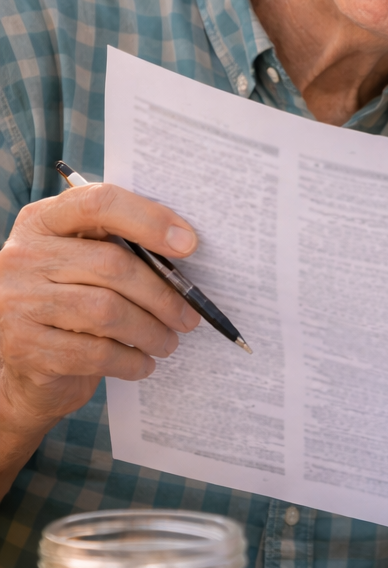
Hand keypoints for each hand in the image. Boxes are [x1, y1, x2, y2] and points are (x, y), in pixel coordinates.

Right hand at [0, 183, 200, 439]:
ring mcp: (18, 302)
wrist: (23, 363)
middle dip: (162, 295)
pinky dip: (129, 360)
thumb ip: (117, 247)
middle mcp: (22, 255)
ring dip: (150, 331)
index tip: (189, 243)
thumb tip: (184, 247)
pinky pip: (93, 352)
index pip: (98, 203)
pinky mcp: (23, 347)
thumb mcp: (80, 264)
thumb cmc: (68, 301)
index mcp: (42, 222)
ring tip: (168, 342)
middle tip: (188, 317)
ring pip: (106, 310)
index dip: (149, 220)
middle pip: (112, 264)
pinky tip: (143, 363)